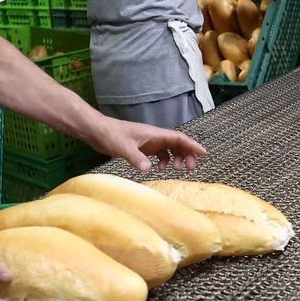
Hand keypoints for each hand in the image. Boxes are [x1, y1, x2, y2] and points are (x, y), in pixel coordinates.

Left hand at [88, 116, 206, 172]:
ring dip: (176, 158)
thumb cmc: (109, 135)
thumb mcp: (122, 147)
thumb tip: (149, 169)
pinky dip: (163, 160)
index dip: (192, 145)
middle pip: (178, 143)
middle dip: (187, 154)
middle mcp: (154, 137)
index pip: (178, 138)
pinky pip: (159, 153)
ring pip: (169, 148)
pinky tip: (158, 168)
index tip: (203, 153)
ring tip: (175, 170)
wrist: (96, 130)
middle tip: (190, 169)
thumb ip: (136, 158)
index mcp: (154, 134)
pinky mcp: (141, 147)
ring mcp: (148, 141)